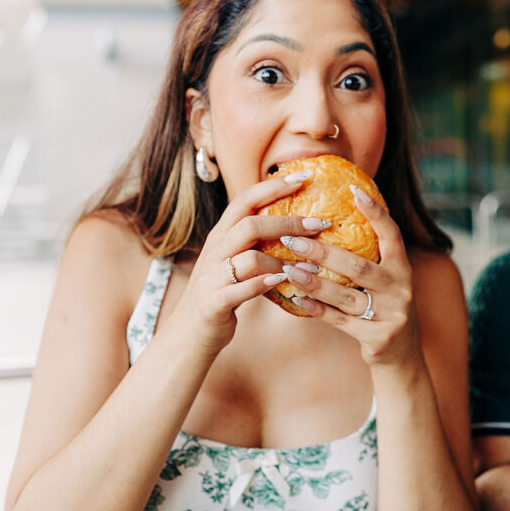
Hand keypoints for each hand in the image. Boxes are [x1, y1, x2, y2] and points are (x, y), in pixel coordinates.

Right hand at [172, 171, 329, 350]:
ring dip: (283, 259)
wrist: (189, 334)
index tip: (304, 176)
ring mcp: (212, 277)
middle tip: (320, 223)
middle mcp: (215, 252)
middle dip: (288, 222)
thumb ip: (258, 245)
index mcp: (222, 237)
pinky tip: (284, 283)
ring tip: (312, 265)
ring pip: (248, 258)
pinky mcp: (214, 303)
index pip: (245, 200)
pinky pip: (240, 290)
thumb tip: (298, 229)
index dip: (274, 186)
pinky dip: (263, 285)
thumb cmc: (223, 295)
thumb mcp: (236, 263)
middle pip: (249, 225)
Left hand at [273, 186, 419, 366]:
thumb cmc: (384, 307)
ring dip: (313, 282)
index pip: (392, 235)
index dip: (375, 213)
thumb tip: (333, 217)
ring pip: (346, 296)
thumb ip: (369, 256)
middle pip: (359, 267)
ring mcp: (391, 315)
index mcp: (403, 269)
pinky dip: (316, 309)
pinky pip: (339, 321)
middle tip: (292, 239)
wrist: (402, 355)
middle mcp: (401, 290)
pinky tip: (296, 298)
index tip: (353, 191)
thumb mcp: (387, 280)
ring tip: (288, 269)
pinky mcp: (377, 338)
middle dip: (324, 252)